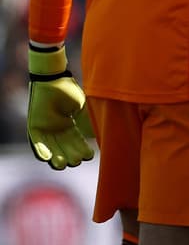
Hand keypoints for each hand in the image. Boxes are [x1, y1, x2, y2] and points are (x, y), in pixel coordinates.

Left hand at [27, 46, 94, 170]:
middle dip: (71, 155)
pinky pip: (36, 142)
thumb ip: (88, 122)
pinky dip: (41, 150)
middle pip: (64, 148)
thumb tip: (98, 136)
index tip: (89, 155)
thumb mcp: (82, 109)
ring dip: (56, 157)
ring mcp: (45, 129)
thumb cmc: (70, 92)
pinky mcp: (33, 127)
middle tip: (77, 161)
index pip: (77, 142)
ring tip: (63, 164)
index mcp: (69, 125)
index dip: (82, 149)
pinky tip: (47, 158)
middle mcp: (57, 129)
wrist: (54, 80)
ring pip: (51, 148)